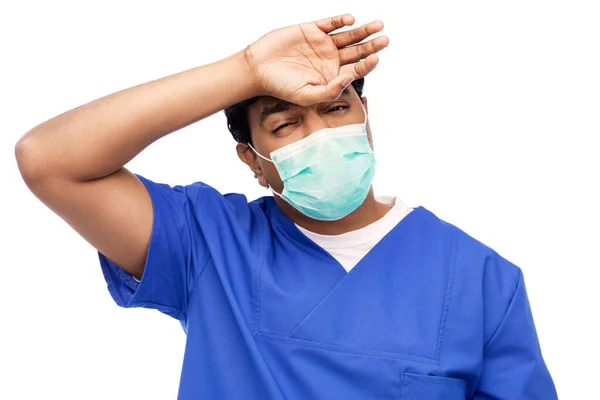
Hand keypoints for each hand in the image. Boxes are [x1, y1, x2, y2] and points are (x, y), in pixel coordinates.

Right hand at [245, 14, 388, 105]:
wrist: (259, 69)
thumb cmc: (281, 87)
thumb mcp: (307, 96)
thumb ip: (330, 90)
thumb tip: (350, 77)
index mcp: (332, 76)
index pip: (356, 69)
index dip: (367, 64)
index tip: (375, 59)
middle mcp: (331, 59)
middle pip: (357, 51)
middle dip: (372, 46)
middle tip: (385, 40)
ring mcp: (322, 43)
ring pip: (348, 36)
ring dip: (363, 31)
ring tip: (378, 26)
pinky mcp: (312, 29)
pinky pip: (330, 23)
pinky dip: (340, 21)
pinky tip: (350, 20)